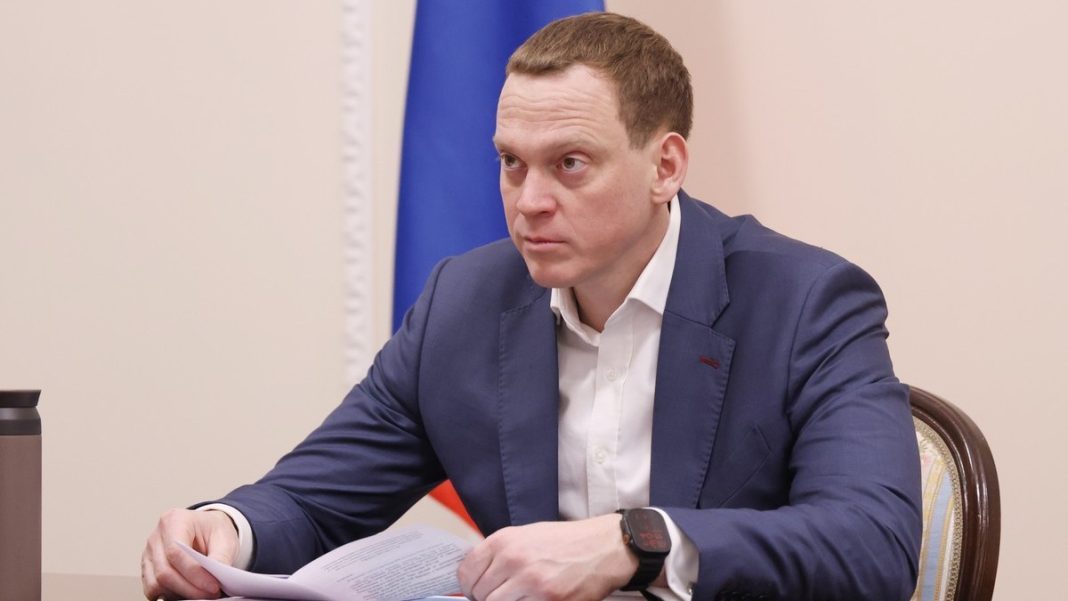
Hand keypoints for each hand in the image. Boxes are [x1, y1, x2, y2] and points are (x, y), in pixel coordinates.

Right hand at [141, 508, 237, 599]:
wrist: (207, 530)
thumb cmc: (213, 531)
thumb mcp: (225, 539)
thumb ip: (221, 558)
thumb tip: (215, 579)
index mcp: (175, 521)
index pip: (176, 551)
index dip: (194, 573)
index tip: (213, 586)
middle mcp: (157, 537)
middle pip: (164, 571)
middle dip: (189, 588)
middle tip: (210, 595)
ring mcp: (149, 553)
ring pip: (156, 583)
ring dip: (179, 593)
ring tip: (201, 594)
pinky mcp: (148, 568)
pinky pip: (152, 588)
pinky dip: (169, 595)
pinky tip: (187, 593)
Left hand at [457, 514, 637, 600]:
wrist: (602, 547)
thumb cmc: (565, 542)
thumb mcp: (526, 535)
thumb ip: (499, 553)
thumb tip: (475, 576)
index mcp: (504, 541)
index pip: (466, 572)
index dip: (468, 585)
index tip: (474, 590)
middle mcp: (514, 560)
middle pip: (480, 594)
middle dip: (486, 598)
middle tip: (501, 596)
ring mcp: (531, 582)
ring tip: (518, 598)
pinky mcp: (548, 600)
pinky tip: (533, 600)